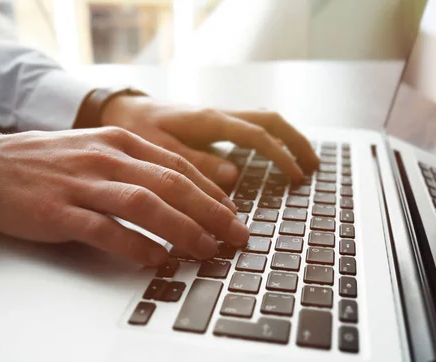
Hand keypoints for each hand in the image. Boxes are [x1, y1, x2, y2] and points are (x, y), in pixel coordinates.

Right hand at [0, 128, 249, 264]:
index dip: (211, 192)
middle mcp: (107, 158)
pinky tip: (156, 259)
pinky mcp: (58, 211)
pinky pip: (104, 229)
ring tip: (206, 250)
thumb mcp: (101, 151)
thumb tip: (184, 195)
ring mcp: (82, 184)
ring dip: (181, 229)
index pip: (178, 166)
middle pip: (171, 184)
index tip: (233, 214)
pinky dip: (134, 245)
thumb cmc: (54, 162)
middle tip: (235, 235)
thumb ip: (140, 168)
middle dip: (211, 212)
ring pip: (144, 204)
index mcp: (121, 142)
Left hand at [100, 96, 318, 186]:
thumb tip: (234, 175)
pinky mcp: (215, 127)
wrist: (121, 111)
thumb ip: (196, 163)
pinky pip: (252, 130)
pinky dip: (271, 142)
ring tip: (305, 163)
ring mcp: (219, 120)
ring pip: (265, 122)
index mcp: (210, 121)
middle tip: (314, 166)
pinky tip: (276, 158)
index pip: (258, 136)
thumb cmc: (136, 130)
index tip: (296, 177)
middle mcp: (219, 116)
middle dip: (296, 142)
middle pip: (271, 121)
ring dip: (288, 140)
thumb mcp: (159, 150)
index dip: (281, 156)